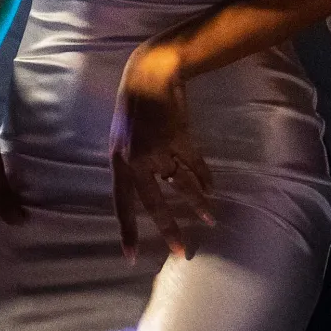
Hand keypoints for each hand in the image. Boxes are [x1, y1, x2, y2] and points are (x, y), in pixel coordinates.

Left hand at [110, 45, 214, 261]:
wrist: (150, 74)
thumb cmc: (133, 106)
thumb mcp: (123, 138)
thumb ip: (131, 163)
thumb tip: (143, 189)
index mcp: (119, 161)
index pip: (122, 204)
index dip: (127, 230)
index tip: (131, 257)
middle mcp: (137, 158)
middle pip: (155, 201)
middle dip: (168, 226)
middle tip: (179, 249)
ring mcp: (160, 148)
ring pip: (181, 183)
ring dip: (197, 202)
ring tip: (209, 218)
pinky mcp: (180, 137)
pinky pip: (195, 164)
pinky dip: (205, 177)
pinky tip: (211, 188)